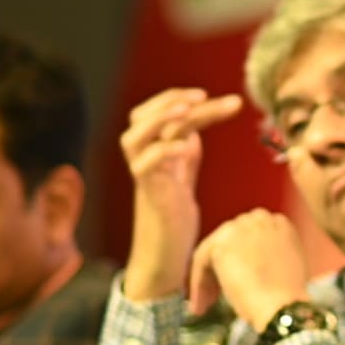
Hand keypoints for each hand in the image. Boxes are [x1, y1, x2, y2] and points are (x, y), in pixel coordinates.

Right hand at [120, 88, 245, 301]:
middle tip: (202, 95)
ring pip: (135, 136)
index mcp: (152, 148)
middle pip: (141, 116)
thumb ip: (186, 144)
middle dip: (170, 100)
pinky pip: (145, 165)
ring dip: (160, 118)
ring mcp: (143, 175)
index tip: (209, 95)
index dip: (177, 96)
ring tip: (187, 108)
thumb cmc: (174, 210)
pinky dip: (163, 151)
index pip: (155, 111)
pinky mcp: (150, 193)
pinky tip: (186, 146)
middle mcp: (143, 157)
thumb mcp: (183, 169)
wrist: (167, 250)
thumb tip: (198, 117)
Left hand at [188, 208, 310, 329]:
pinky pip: (200, 261)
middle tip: (216, 294)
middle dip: (222, 267)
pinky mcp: (221, 244)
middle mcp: (259, 219)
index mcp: (278, 223)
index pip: (249, 236)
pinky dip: (198, 283)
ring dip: (208, 277)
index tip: (239, 279)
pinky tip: (201, 305)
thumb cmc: (288, 296)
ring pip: (212, 250)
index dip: (241, 258)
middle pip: (229, 240)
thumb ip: (269, 255)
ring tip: (207, 303)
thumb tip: (250, 266)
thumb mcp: (288, 265)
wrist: (283, 305)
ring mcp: (239, 229)